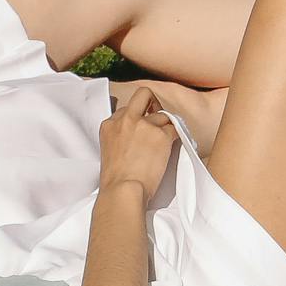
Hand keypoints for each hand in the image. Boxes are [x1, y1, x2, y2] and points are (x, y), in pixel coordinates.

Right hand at [95, 86, 177, 200]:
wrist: (123, 190)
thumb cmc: (115, 180)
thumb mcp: (109, 150)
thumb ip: (120, 137)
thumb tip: (136, 136)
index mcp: (109, 125)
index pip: (125, 110)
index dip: (135, 118)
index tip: (140, 127)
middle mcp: (126, 120)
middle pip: (143, 94)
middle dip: (153, 101)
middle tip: (158, 115)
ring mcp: (144, 126)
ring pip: (163, 116)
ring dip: (165, 128)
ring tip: (164, 143)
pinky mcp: (161, 136)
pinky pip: (176, 128)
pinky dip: (177, 136)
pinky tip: (174, 145)